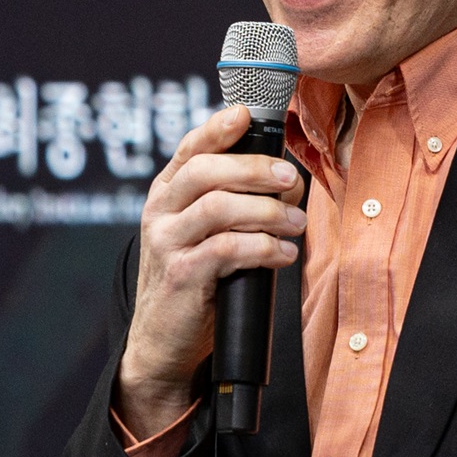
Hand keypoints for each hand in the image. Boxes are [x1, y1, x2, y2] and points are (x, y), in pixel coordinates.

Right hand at [115, 105, 308, 439]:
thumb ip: (232, 202)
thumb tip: (286, 178)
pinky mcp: (181, 276)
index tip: (246, 114)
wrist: (164, 342)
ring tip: (296, 224)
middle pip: (206, 172)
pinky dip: (262, 247)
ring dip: (266, 212)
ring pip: (218, 208)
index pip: (190, 149)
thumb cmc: (198, 282)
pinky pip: (226, 250)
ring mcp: (167, 244)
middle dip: (255, 170)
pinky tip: (282, 253)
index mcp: (167, 194)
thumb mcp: (206, 234)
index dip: (217, 128)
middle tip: (291, 181)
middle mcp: (160, 212)